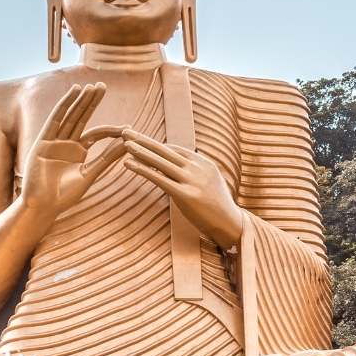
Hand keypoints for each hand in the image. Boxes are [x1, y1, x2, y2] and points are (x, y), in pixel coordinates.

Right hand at [19, 83, 125, 219]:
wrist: (43, 206)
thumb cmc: (65, 196)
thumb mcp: (90, 175)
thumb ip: (106, 159)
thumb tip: (127, 144)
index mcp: (78, 152)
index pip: (96, 134)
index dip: (111, 130)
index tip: (128, 129)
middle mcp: (66, 143)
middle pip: (82, 117)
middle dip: (92, 102)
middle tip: (103, 86)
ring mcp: (54, 140)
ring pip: (71, 115)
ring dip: (80, 100)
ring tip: (92, 86)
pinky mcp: (43, 140)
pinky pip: (56, 118)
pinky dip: (65, 104)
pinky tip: (74, 92)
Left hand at [108, 128, 245, 249]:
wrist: (230, 224)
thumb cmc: (217, 207)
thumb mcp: (209, 182)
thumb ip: (195, 172)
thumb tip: (180, 166)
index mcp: (203, 163)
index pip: (174, 149)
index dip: (155, 144)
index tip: (139, 138)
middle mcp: (197, 168)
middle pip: (165, 150)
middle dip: (143, 140)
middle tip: (125, 131)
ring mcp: (192, 181)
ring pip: (160, 162)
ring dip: (140, 151)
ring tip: (124, 144)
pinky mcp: (185, 195)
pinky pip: (159, 179)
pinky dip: (142, 169)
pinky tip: (128, 163)